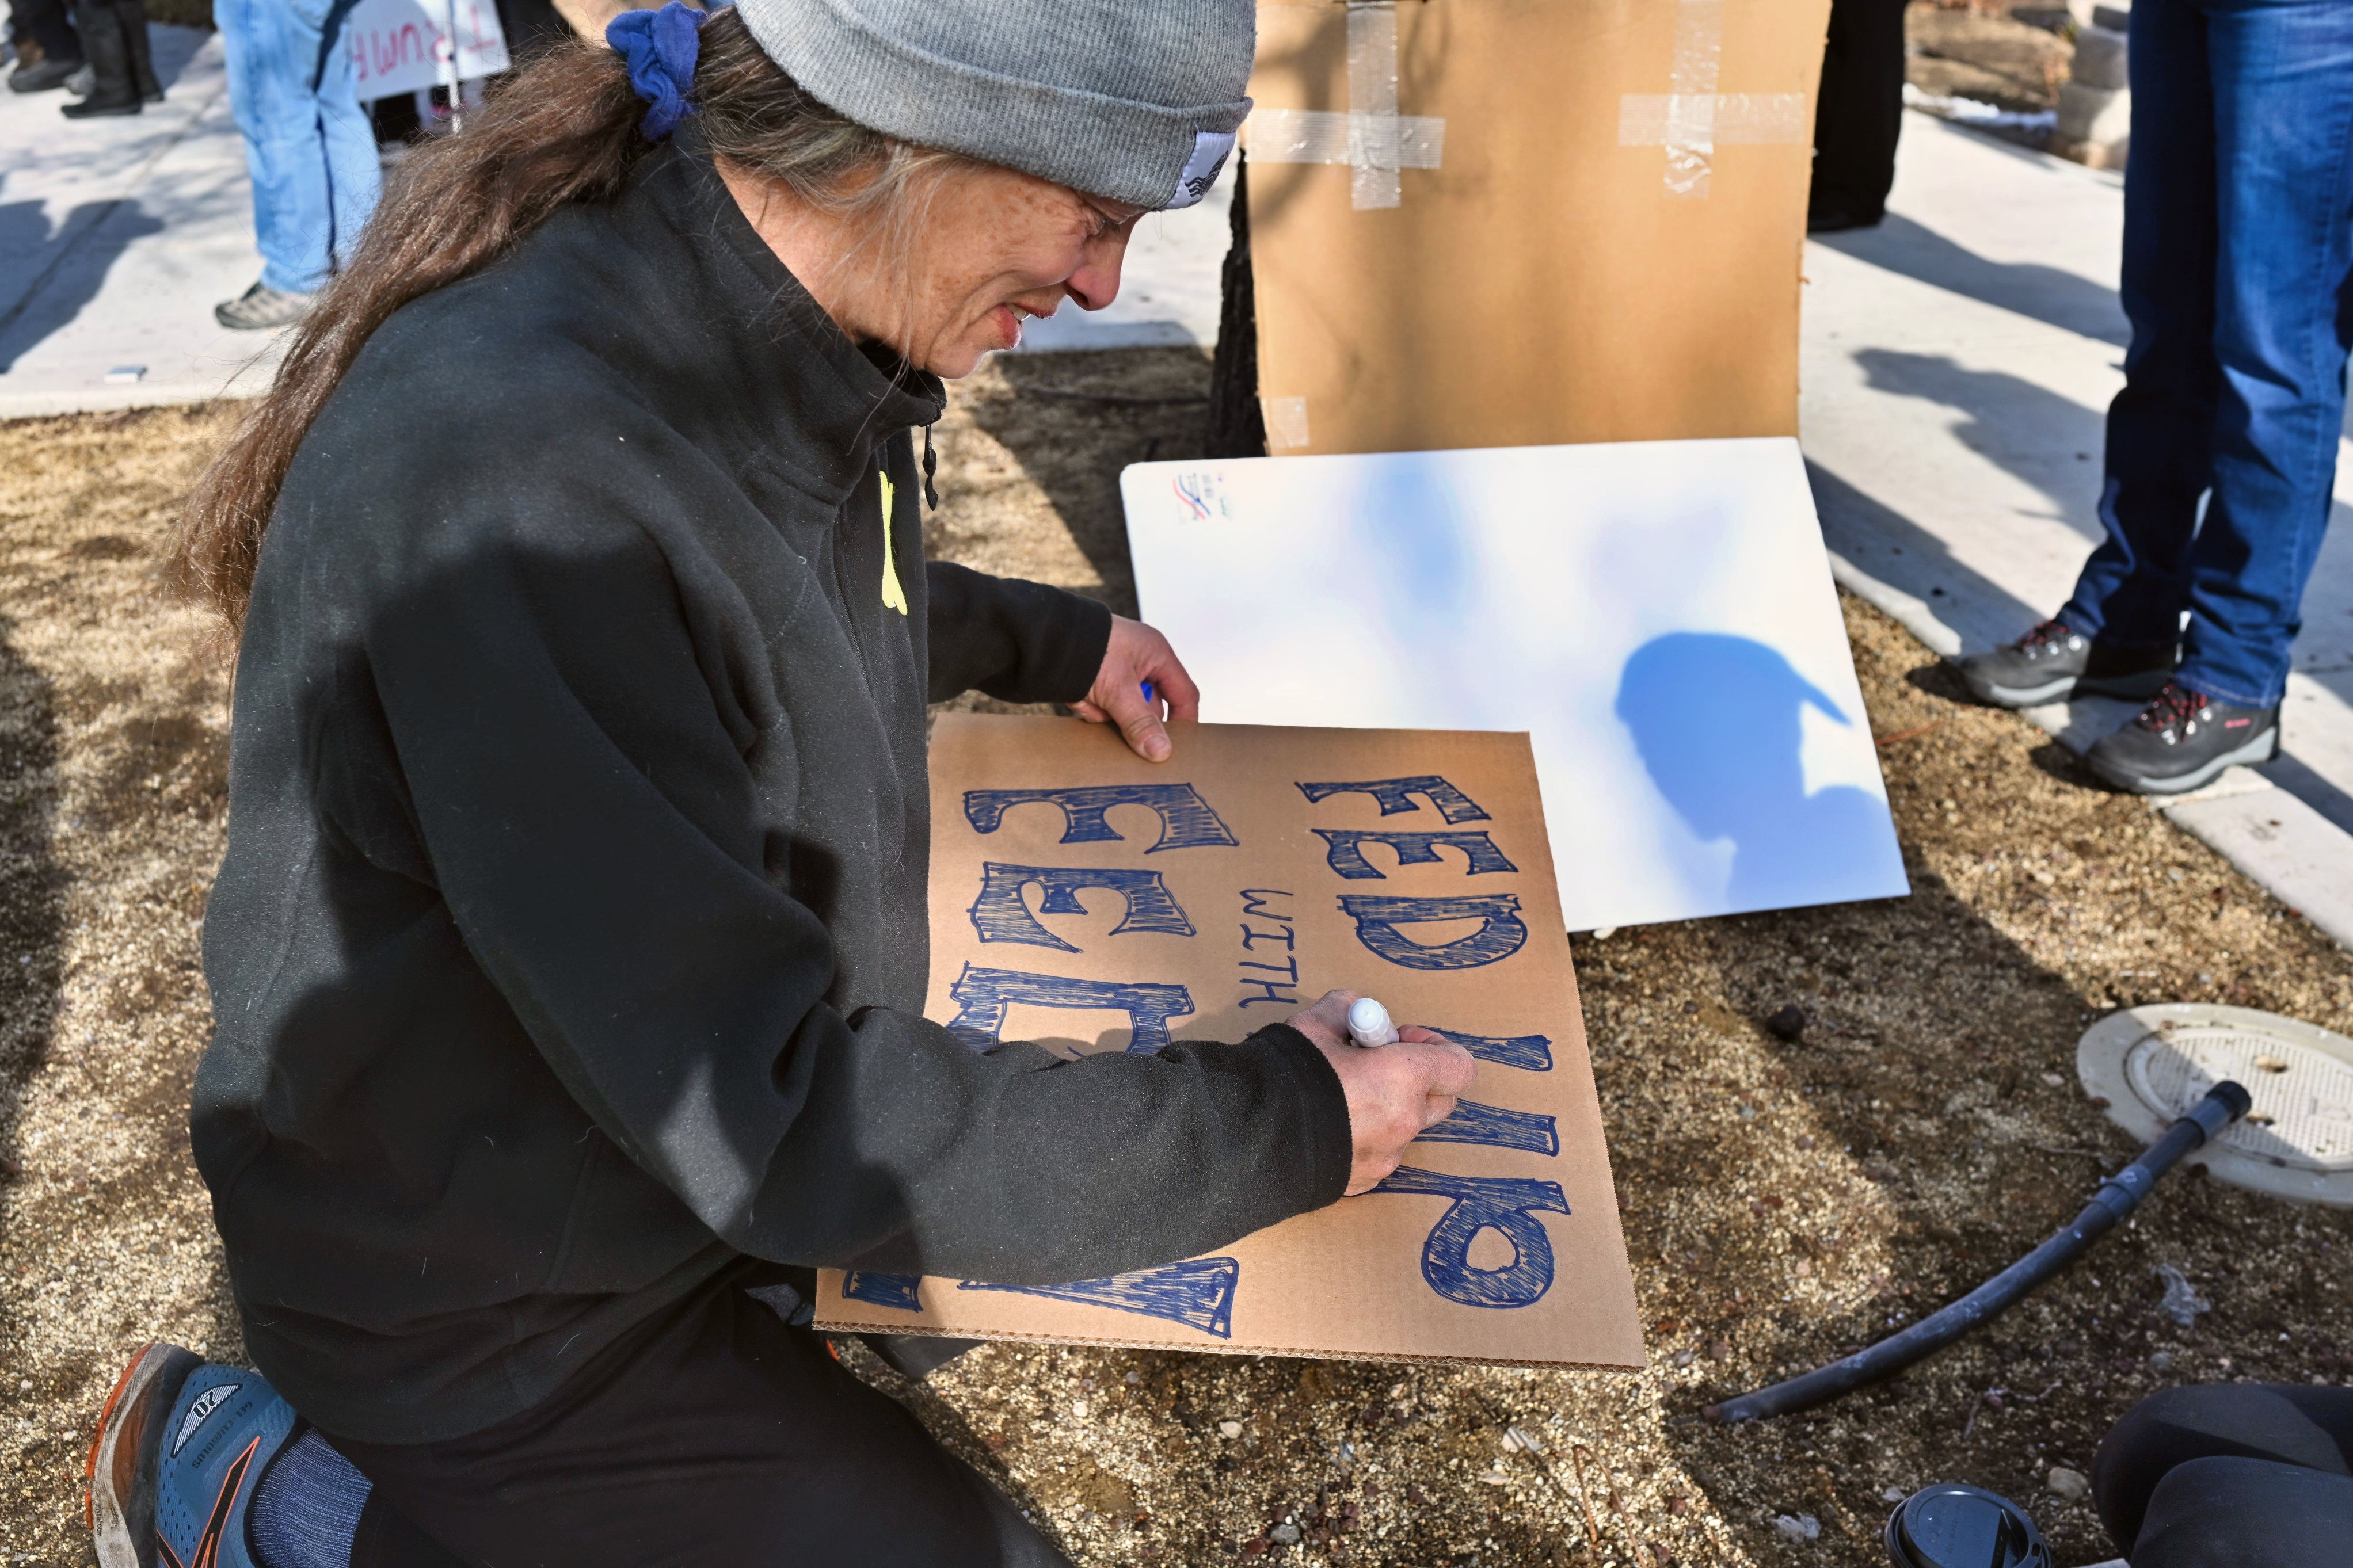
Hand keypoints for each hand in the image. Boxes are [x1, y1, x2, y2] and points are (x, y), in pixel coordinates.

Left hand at [1073, 614, 1198, 762]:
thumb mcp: (1119, 690)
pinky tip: (1078, 698)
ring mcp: (1117, 671)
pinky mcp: (1096, 680)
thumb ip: (1141, 722)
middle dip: (1132, 719)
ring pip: (1124, 711)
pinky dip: (1091, 707)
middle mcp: (1140, 662)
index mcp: (1156, 654)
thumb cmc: (1086, 649)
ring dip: (1106, 714)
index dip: (1184, 721)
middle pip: (1150, 707)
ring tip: (1090, 700)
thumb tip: (1162, 752)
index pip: (1184, 694)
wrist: (1040, 639)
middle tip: (1120, 727)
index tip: (1176, 746)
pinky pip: (1103, 707)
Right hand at [1285, 990, 1477, 1195]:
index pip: (1459, 1065)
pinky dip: (1365, 1136)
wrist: (1249, 1139)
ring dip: (1388, 1109)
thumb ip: (1344, 1011)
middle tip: (1375, 1065)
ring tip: (1342, 1097)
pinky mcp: (1365, 1181)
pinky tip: (1329, 1125)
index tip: (1398, 1040)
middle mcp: (1405, 1122)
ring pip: (1406, 1128)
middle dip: (1417, 1079)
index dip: (1436, 1047)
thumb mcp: (1312, 1024)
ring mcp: (1386, 1157)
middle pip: (1442, 1100)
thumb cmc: (1287, 1078)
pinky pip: (1379, 1152)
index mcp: (1403, 1078)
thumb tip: (1355, 1012)